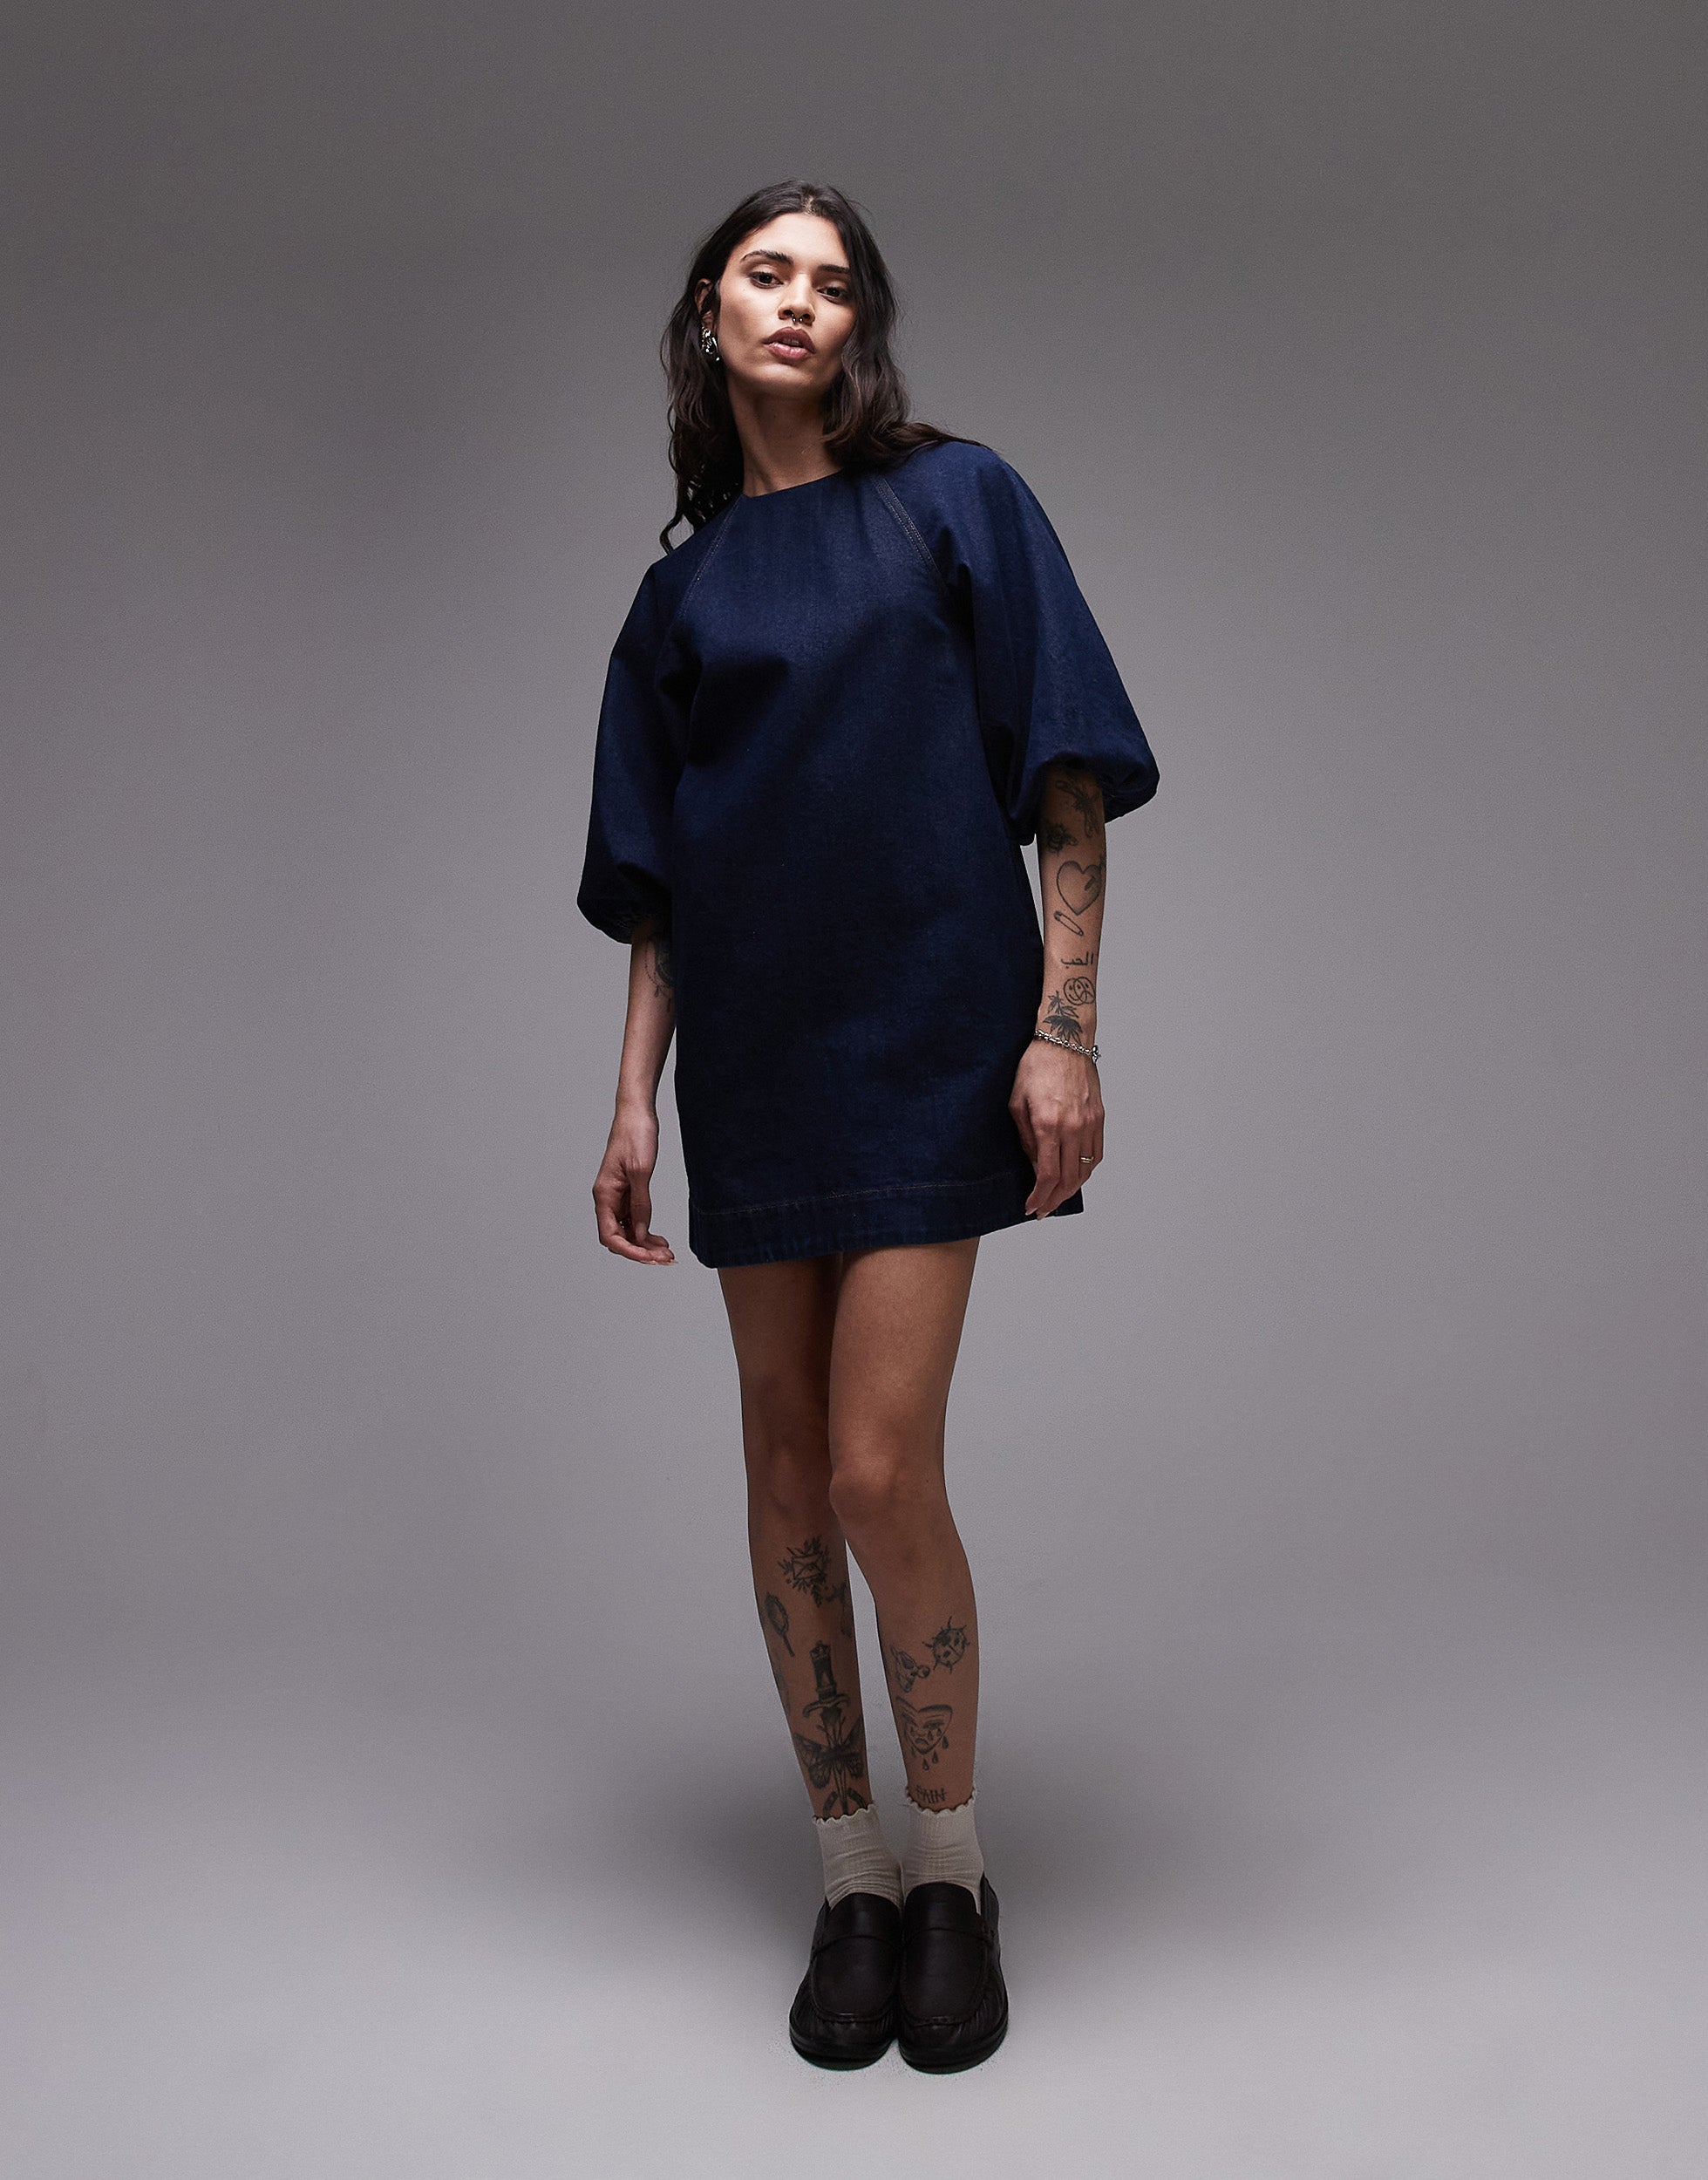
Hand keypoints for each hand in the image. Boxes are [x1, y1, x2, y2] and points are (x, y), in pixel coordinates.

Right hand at [592, 1104, 675, 1262]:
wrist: (636, 1112)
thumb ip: (641, 1205)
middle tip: (665, 1259)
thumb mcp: (641, 1172)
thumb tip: (641, 1234)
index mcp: (604, 1194)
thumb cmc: (635, 1135)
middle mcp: (607, 1198)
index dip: (629, 1251)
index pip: (610, 1236)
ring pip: (627, 1230)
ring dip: (644, 1244)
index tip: (650, 1258)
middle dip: (640, 1251)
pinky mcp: (627, 1191)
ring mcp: (617, 1196)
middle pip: (618, 1237)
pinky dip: (645, 1230)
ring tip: (666, 1252)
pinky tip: (659, 1238)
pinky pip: (633, 1218)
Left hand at [1009, 1039, 1103, 1217]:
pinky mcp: (1099, 1117)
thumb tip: (1035, 1164)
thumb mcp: (1017, 1103)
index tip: (1032, 1207)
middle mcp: (1073, 1127)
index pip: (1048, 1175)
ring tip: (1058, 1197)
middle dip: (1054, 1200)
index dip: (1039, 1197)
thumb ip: (1026, 1138)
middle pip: (1069, 1179)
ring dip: (1072, 1189)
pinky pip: (1096, 1153)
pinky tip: (1076, 1176)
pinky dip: (1087, 1170)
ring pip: (1086, 1170)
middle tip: (1043, 1210)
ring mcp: (1089, 1123)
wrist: (1064, 1042)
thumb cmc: (1035, 1067)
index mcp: (1048, 1125)